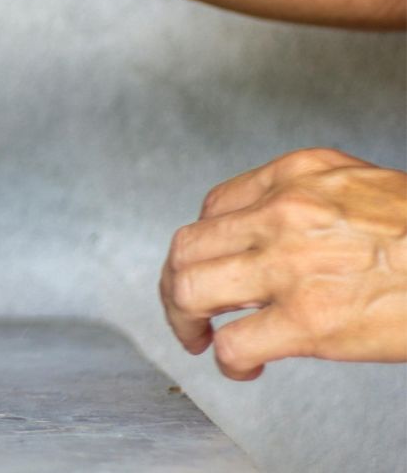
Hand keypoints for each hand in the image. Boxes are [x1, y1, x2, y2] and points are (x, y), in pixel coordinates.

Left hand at [160, 148, 406, 379]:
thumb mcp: (363, 188)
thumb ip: (311, 200)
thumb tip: (272, 229)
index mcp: (297, 175)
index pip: (215, 206)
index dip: (206, 244)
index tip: (212, 265)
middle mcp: (284, 213)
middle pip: (188, 245)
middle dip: (176, 281)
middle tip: (186, 308)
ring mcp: (292, 266)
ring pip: (191, 287)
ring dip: (183, 318)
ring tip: (197, 337)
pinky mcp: (310, 321)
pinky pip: (234, 342)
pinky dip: (225, 359)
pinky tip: (241, 365)